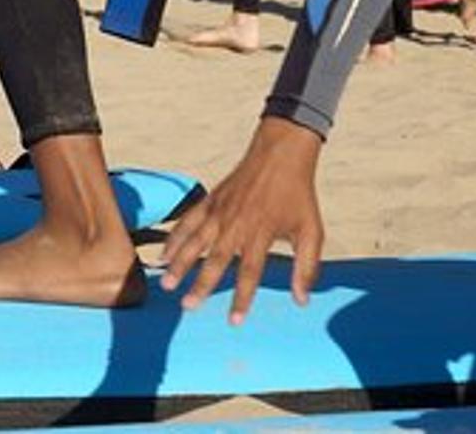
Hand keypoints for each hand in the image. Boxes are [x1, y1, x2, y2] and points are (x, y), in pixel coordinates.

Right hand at [160, 116, 325, 322]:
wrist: (280, 154)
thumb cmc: (298, 195)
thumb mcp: (312, 232)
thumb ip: (307, 267)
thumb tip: (302, 300)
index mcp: (261, 233)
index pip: (250, 272)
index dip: (242, 298)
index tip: (234, 321)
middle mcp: (236, 223)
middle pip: (214, 260)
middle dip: (200, 285)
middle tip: (188, 307)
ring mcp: (219, 211)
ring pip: (194, 241)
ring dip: (179, 263)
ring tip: (167, 283)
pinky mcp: (210, 200)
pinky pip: (187, 221)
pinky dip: (174, 238)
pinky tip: (164, 254)